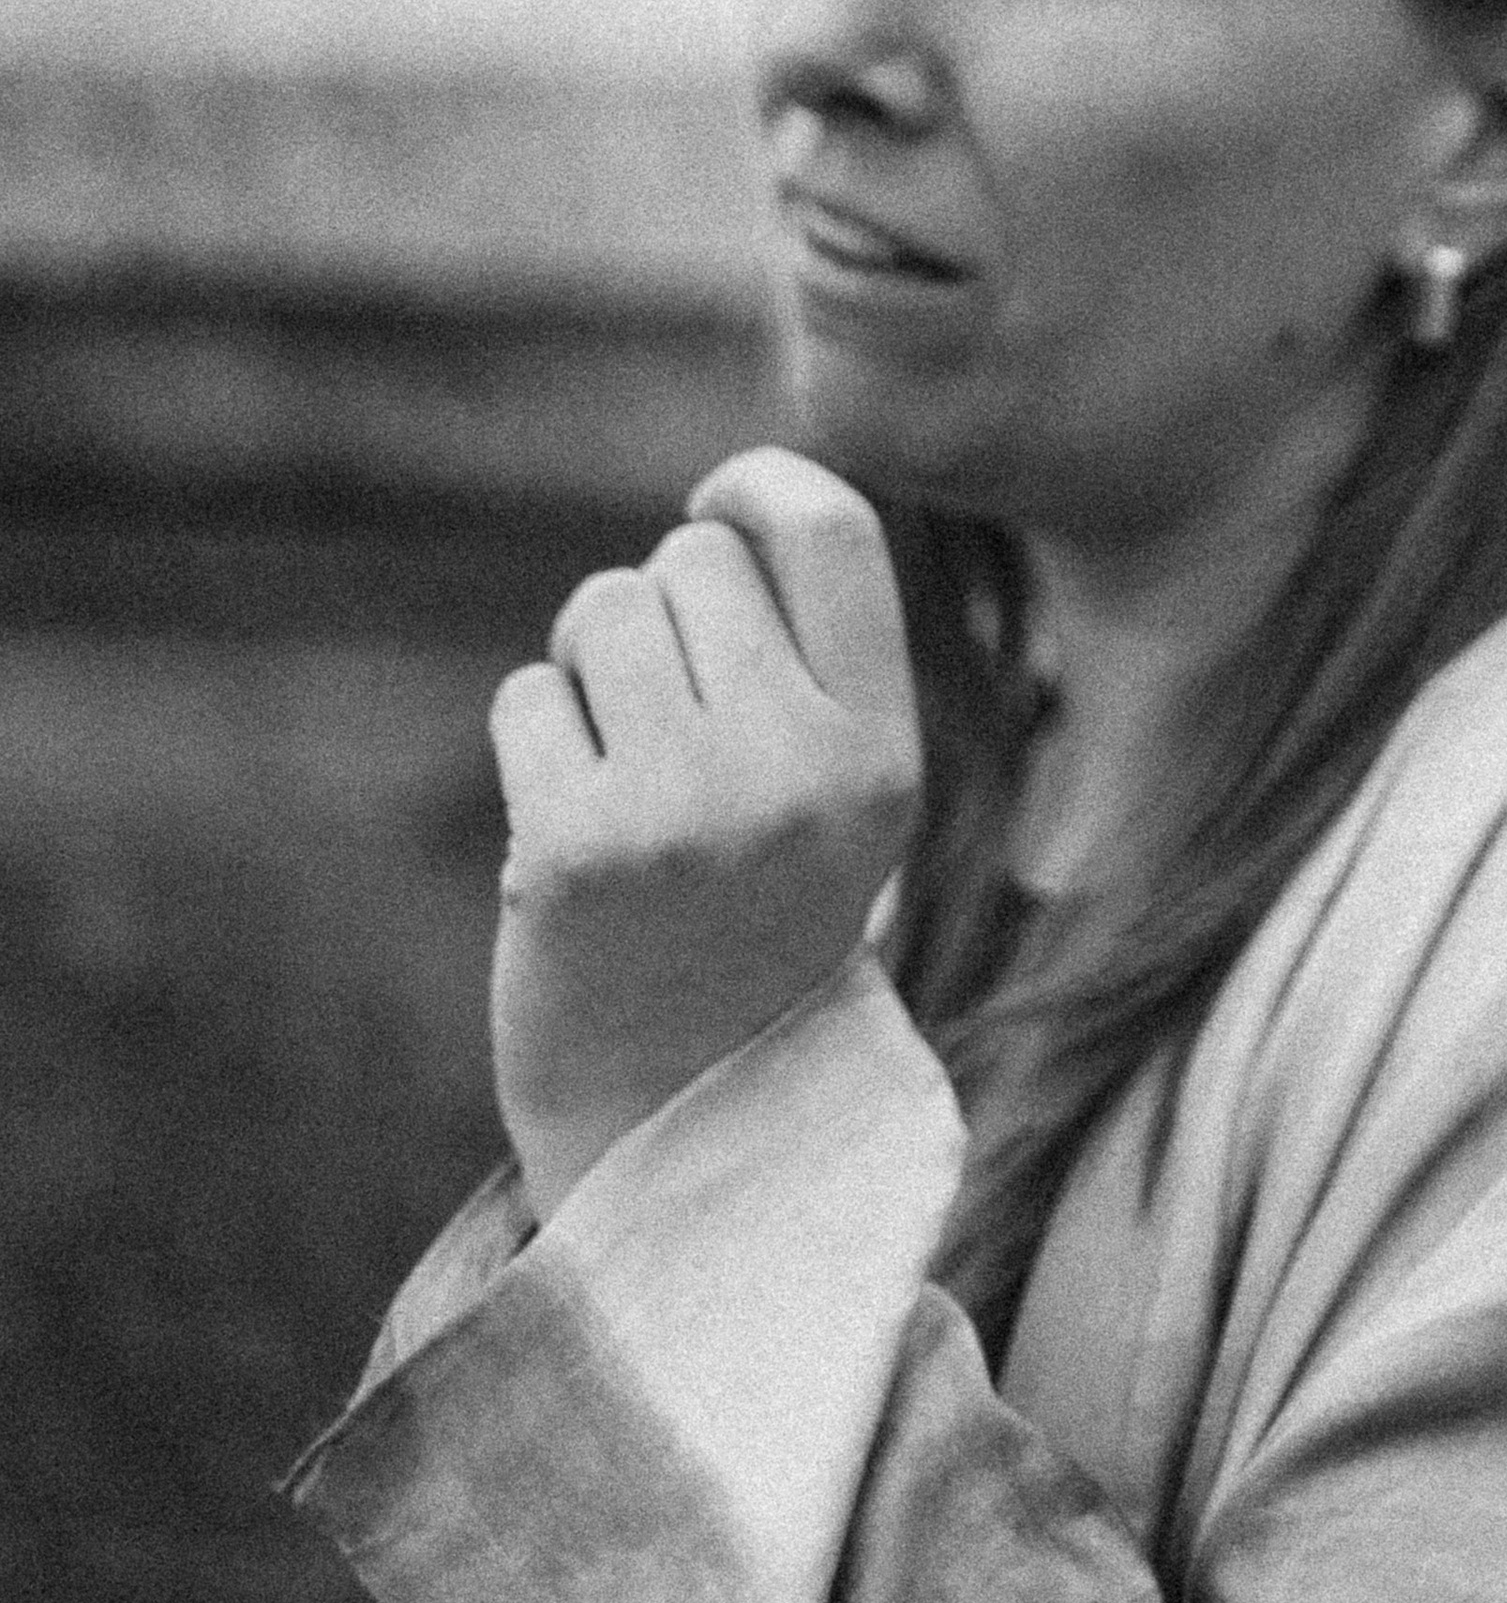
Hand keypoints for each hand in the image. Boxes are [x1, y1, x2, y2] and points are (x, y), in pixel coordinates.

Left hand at [488, 447, 920, 1218]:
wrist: (676, 1119)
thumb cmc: (754, 910)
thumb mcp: (837, 790)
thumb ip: (808, 652)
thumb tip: (733, 495)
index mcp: (882, 750)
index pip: (832, 526)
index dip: (760, 483)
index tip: (721, 502)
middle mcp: (796, 772)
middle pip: (694, 558)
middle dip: (663, 607)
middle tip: (664, 714)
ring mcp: (683, 812)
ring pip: (602, 609)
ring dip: (590, 665)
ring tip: (619, 767)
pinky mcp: (569, 852)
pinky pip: (528, 696)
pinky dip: (535, 743)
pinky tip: (566, 831)